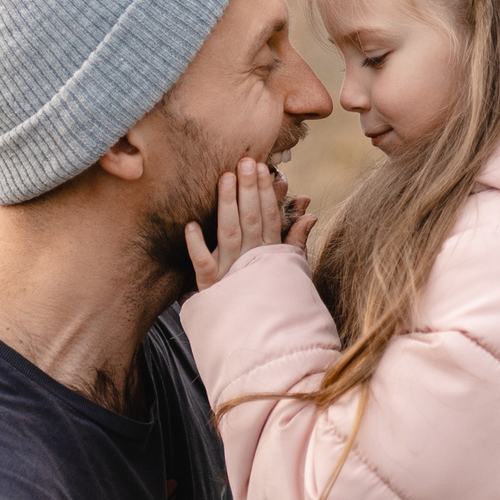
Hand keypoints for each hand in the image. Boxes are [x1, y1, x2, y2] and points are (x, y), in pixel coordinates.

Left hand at [185, 157, 314, 289]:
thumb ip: (296, 241)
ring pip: (229, 234)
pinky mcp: (211, 287)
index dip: (267, 193)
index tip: (264, 169)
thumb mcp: (288, 269)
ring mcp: (231, 273)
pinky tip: (190, 225)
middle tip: (246, 161)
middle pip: (251, 220)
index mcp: (270, 255)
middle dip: (249, 189)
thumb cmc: (271, 298)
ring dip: (227, 205)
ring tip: (225, 178)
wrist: (261, 339)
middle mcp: (252, 260)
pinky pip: (203, 265)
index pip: (271, 218)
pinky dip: (197, 246)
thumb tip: (310, 214)